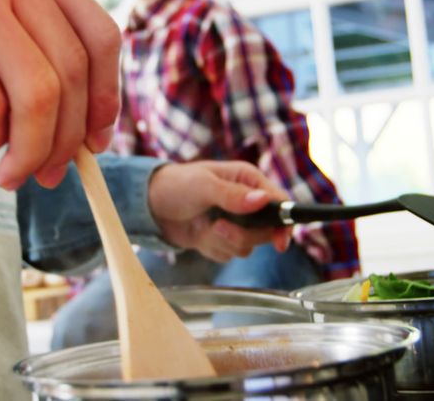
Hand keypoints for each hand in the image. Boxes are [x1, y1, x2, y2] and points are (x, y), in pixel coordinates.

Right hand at [0, 0, 120, 188]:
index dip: (106, 96)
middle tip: (50, 173)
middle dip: (67, 136)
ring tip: (14, 171)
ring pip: (37, 92)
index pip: (99, 34)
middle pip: (71, 69)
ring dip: (32, 147)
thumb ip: (46, 61)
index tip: (97, 143)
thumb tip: (95, 136)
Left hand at [147, 161, 291, 262]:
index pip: (279, 202)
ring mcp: (235, 222)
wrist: (151, 205)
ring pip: (247, 246)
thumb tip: (263, 200)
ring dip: (223, 241)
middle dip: (241, 235)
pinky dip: (213, 248)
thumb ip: (233, 195)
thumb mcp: (204, 186)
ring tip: (204, 227)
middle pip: (266, 230)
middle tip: (219, 227)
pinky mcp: (223, 238)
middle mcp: (247, 202)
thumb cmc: (176, 185)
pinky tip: (199, 234)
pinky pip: (229, 253)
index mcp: (248, 181)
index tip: (279, 243)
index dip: (283, 224)